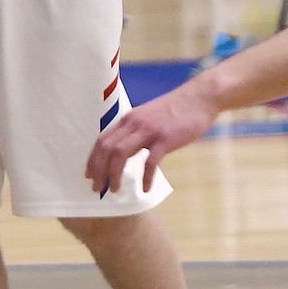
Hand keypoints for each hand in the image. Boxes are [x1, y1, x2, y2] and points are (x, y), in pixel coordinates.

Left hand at [86, 89, 221, 194]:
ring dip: (114, 174)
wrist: (198, 98)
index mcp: (128, 119)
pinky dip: (145, 177)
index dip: (93, 159)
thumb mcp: (148, 118)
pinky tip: (145, 189)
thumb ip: (135, 131)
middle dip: (98, 170)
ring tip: (114, 190)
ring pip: (121, 154)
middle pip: (107, 149)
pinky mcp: (165, 139)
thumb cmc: (174, 111)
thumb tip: (124, 151)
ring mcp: (149, 130)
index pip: (102, 141)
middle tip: (97, 188)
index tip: (89, 175)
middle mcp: (133, 123)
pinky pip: (150, 161)